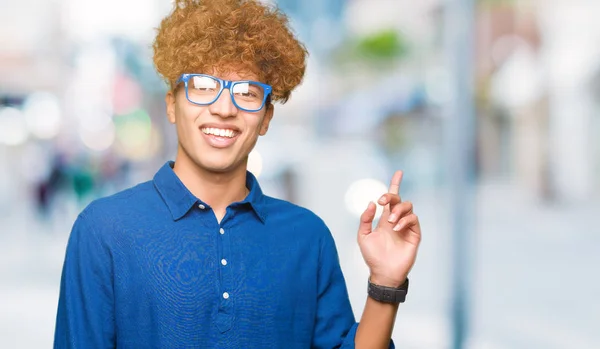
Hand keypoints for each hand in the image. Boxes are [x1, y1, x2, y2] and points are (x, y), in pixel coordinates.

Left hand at [357, 170, 421, 287]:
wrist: (383, 273)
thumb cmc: (372, 256)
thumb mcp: (363, 235)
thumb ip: (365, 219)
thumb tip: (372, 203)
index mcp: (385, 219)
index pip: (391, 199)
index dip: (395, 185)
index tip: (399, 172)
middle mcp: (397, 220)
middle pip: (399, 200)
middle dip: (392, 196)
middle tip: (383, 201)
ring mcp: (406, 227)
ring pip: (408, 207)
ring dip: (398, 210)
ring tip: (390, 221)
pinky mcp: (414, 234)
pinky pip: (413, 220)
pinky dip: (404, 220)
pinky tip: (396, 228)